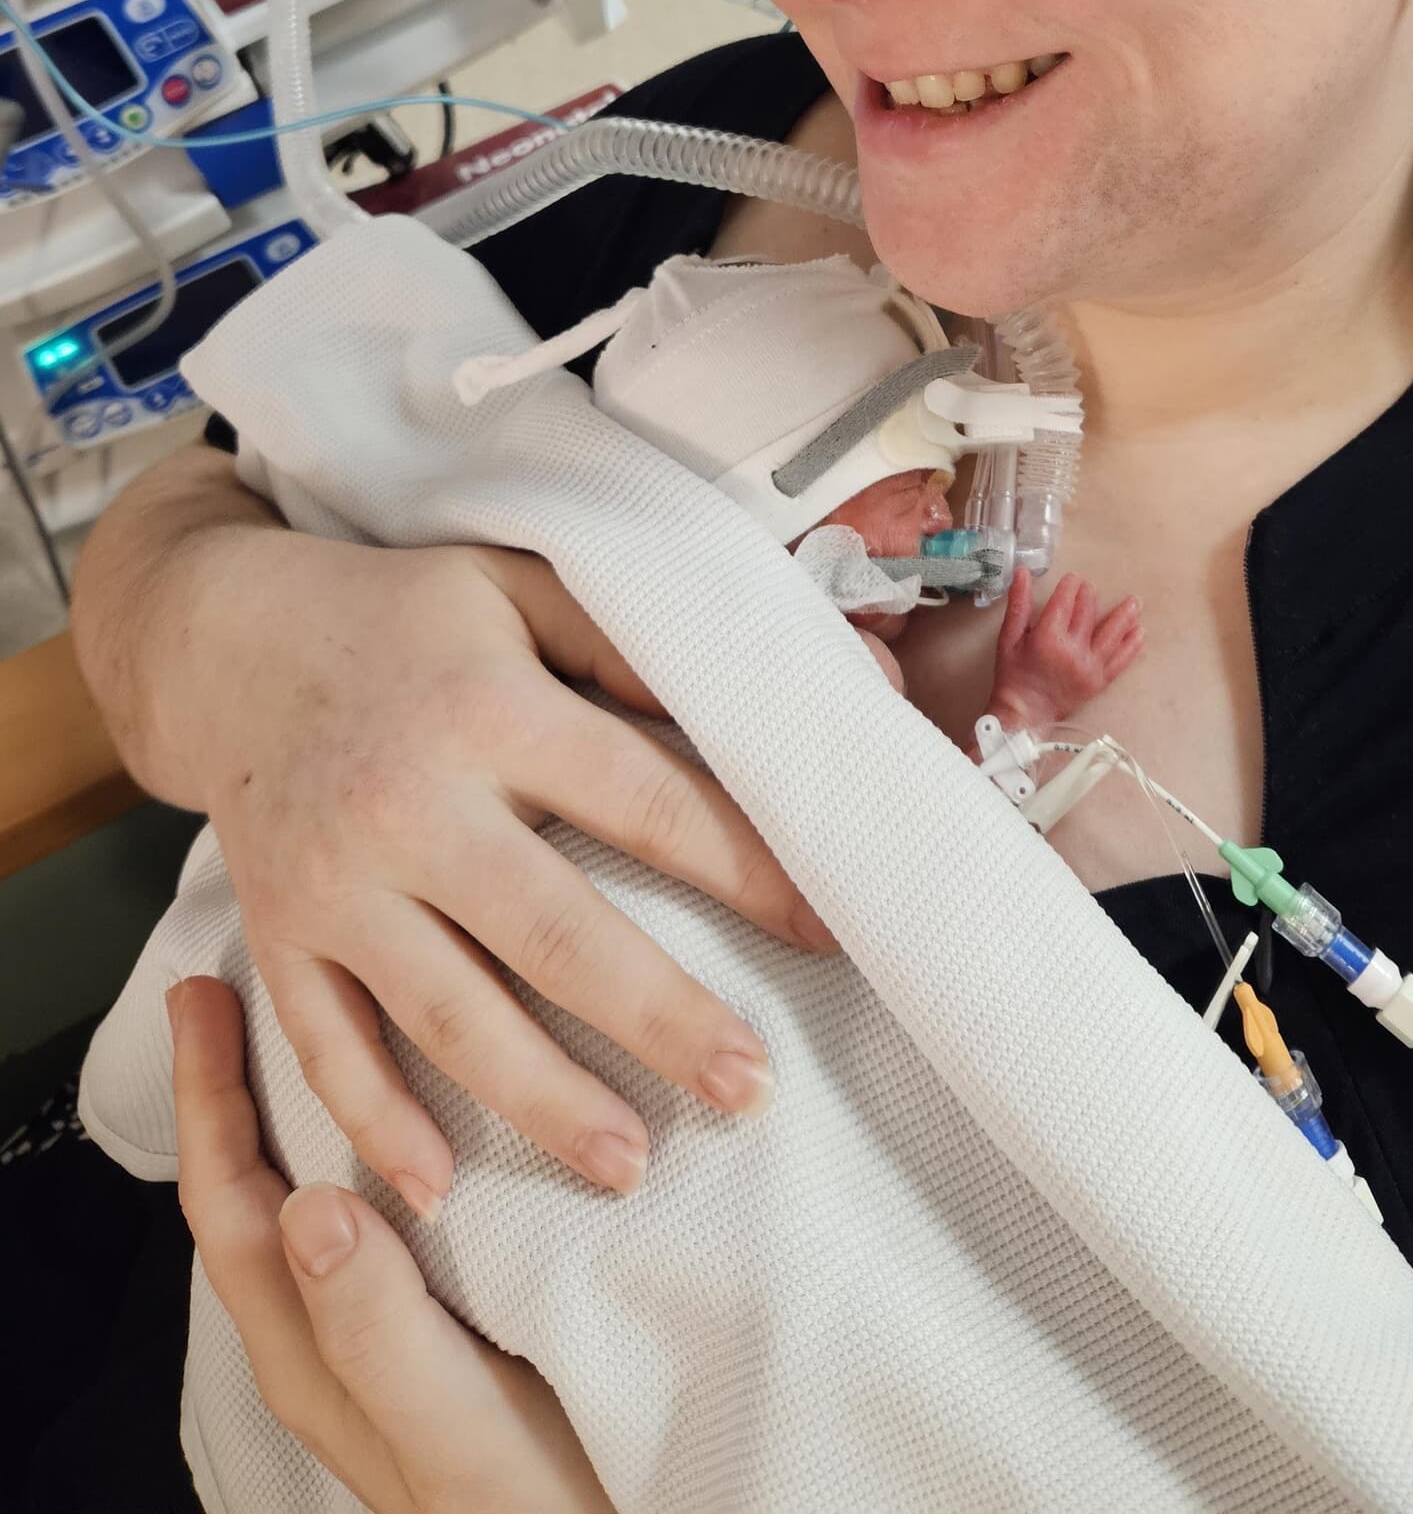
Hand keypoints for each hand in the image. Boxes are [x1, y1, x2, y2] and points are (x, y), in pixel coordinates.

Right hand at [171, 523, 834, 1213]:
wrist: (226, 639)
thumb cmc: (410, 616)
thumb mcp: (524, 585)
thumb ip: (641, 640)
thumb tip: (795, 686)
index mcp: (490, 707)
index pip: (642, 800)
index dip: (743, 868)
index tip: (827, 932)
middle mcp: (411, 803)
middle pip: (554, 935)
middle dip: (660, 1021)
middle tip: (750, 1088)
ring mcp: (336, 882)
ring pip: (449, 1015)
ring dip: (542, 1101)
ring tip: (632, 1166)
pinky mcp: (279, 935)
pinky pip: (326, 1046)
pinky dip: (377, 1123)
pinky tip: (442, 1187)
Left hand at [172, 977, 614, 1513]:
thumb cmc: (530, 1508)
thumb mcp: (451, 1427)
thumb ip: (376, 1329)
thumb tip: (311, 1206)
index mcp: (312, 1356)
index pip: (228, 1205)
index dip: (208, 1097)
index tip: (207, 997)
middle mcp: (334, 1340)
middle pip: (256, 1193)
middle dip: (240, 1084)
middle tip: (244, 985)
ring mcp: (386, 1339)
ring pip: (319, 1199)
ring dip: (311, 1106)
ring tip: (331, 1023)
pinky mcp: (450, 1333)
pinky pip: (388, 1219)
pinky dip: (385, 1144)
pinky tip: (433, 1112)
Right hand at [986, 568, 1142, 732]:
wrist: (1025, 714)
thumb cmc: (1013, 675)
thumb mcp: (1008, 638)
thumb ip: (1018, 604)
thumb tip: (1022, 572)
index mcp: (1048, 638)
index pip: (1064, 602)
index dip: (1070, 587)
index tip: (1073, 578)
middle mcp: (1072, 651)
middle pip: (1087, 614)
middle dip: (1090, 596)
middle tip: (1090, 588)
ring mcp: (1089, 667)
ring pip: (1112, 636)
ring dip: (1124, 617)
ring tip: (1134, 602)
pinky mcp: (1099, 682)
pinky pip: (1120, 661)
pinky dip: (1131, 646)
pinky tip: (1139, 633)